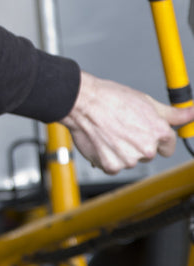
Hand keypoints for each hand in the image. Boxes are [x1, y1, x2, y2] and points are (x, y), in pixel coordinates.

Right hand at [62, 71, 193, 174]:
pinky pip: (114, 166)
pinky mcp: (111, 166)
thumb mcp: (146, 101)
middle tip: (123, 127)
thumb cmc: (110, 98)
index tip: (145, 132)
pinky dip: (107, 157)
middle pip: (148, 153)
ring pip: (130, 160)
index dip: (157, 138)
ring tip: (110, 132)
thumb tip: (191, 114)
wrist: (82, 103)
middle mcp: (146, 148)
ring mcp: (129, 159)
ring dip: (121, 150)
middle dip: (137, 143)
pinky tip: (102, 141)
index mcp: (159, 132)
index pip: (168, 146)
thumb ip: (173, 113)